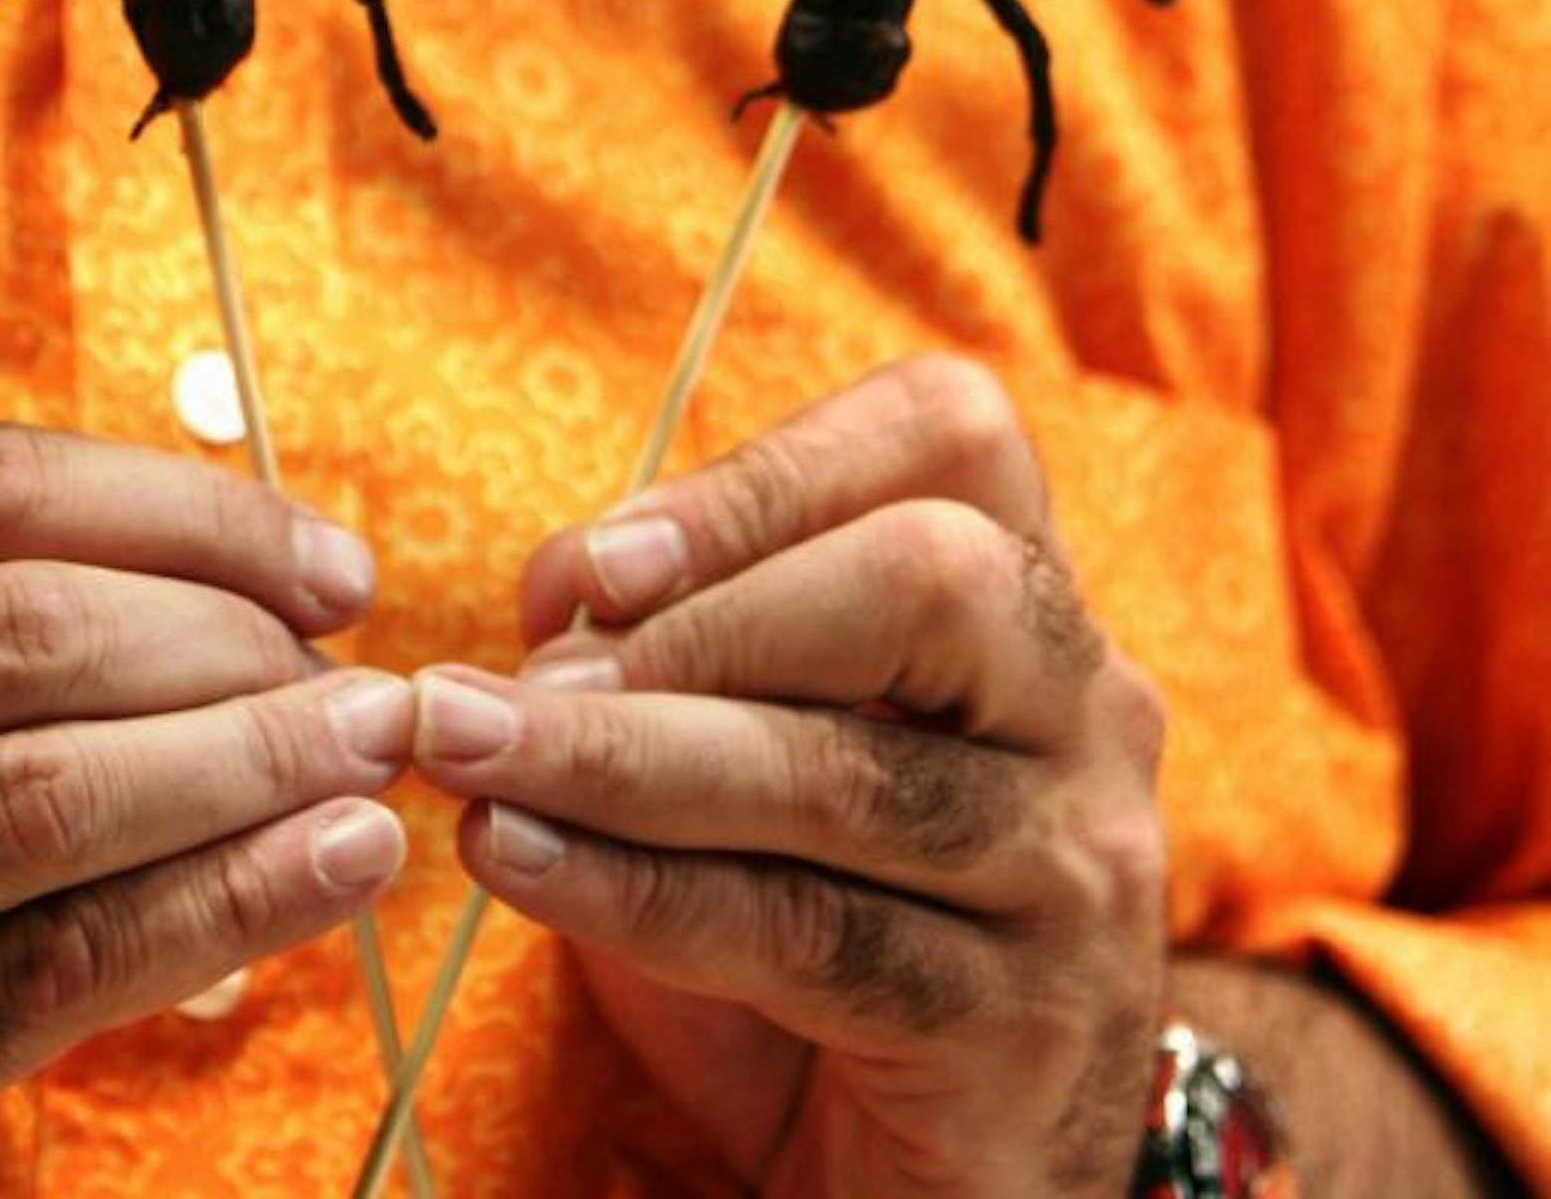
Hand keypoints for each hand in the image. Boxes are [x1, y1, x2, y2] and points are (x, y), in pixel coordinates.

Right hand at [0, 424, 411, 1198]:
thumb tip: (217, 556)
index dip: (174, 504)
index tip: (313, 552)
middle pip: (14, 634)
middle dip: (224, 636)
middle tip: (349, 665)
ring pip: (37, 799)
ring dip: (244, 764)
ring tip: (370, 750)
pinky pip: (42, 975)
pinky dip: (214, 911)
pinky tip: (328, 871)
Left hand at [411, 355, 1167, 1198]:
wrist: (934, 1179)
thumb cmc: (826, 914)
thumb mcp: (764, 751)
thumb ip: (683, 652)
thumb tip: (555, 597)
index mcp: (1030, 600)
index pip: (950, 435)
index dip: (766, 471)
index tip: (597, 562)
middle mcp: (1087, 715)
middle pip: (932, 581)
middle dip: (708, 612)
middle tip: (532, 668)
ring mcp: (1074, 876)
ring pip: (846, 776)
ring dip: (626, 756)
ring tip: (472, 753)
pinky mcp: (1021, 1034)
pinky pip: (809, 937)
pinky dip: (637, 890)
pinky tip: (519, 862)